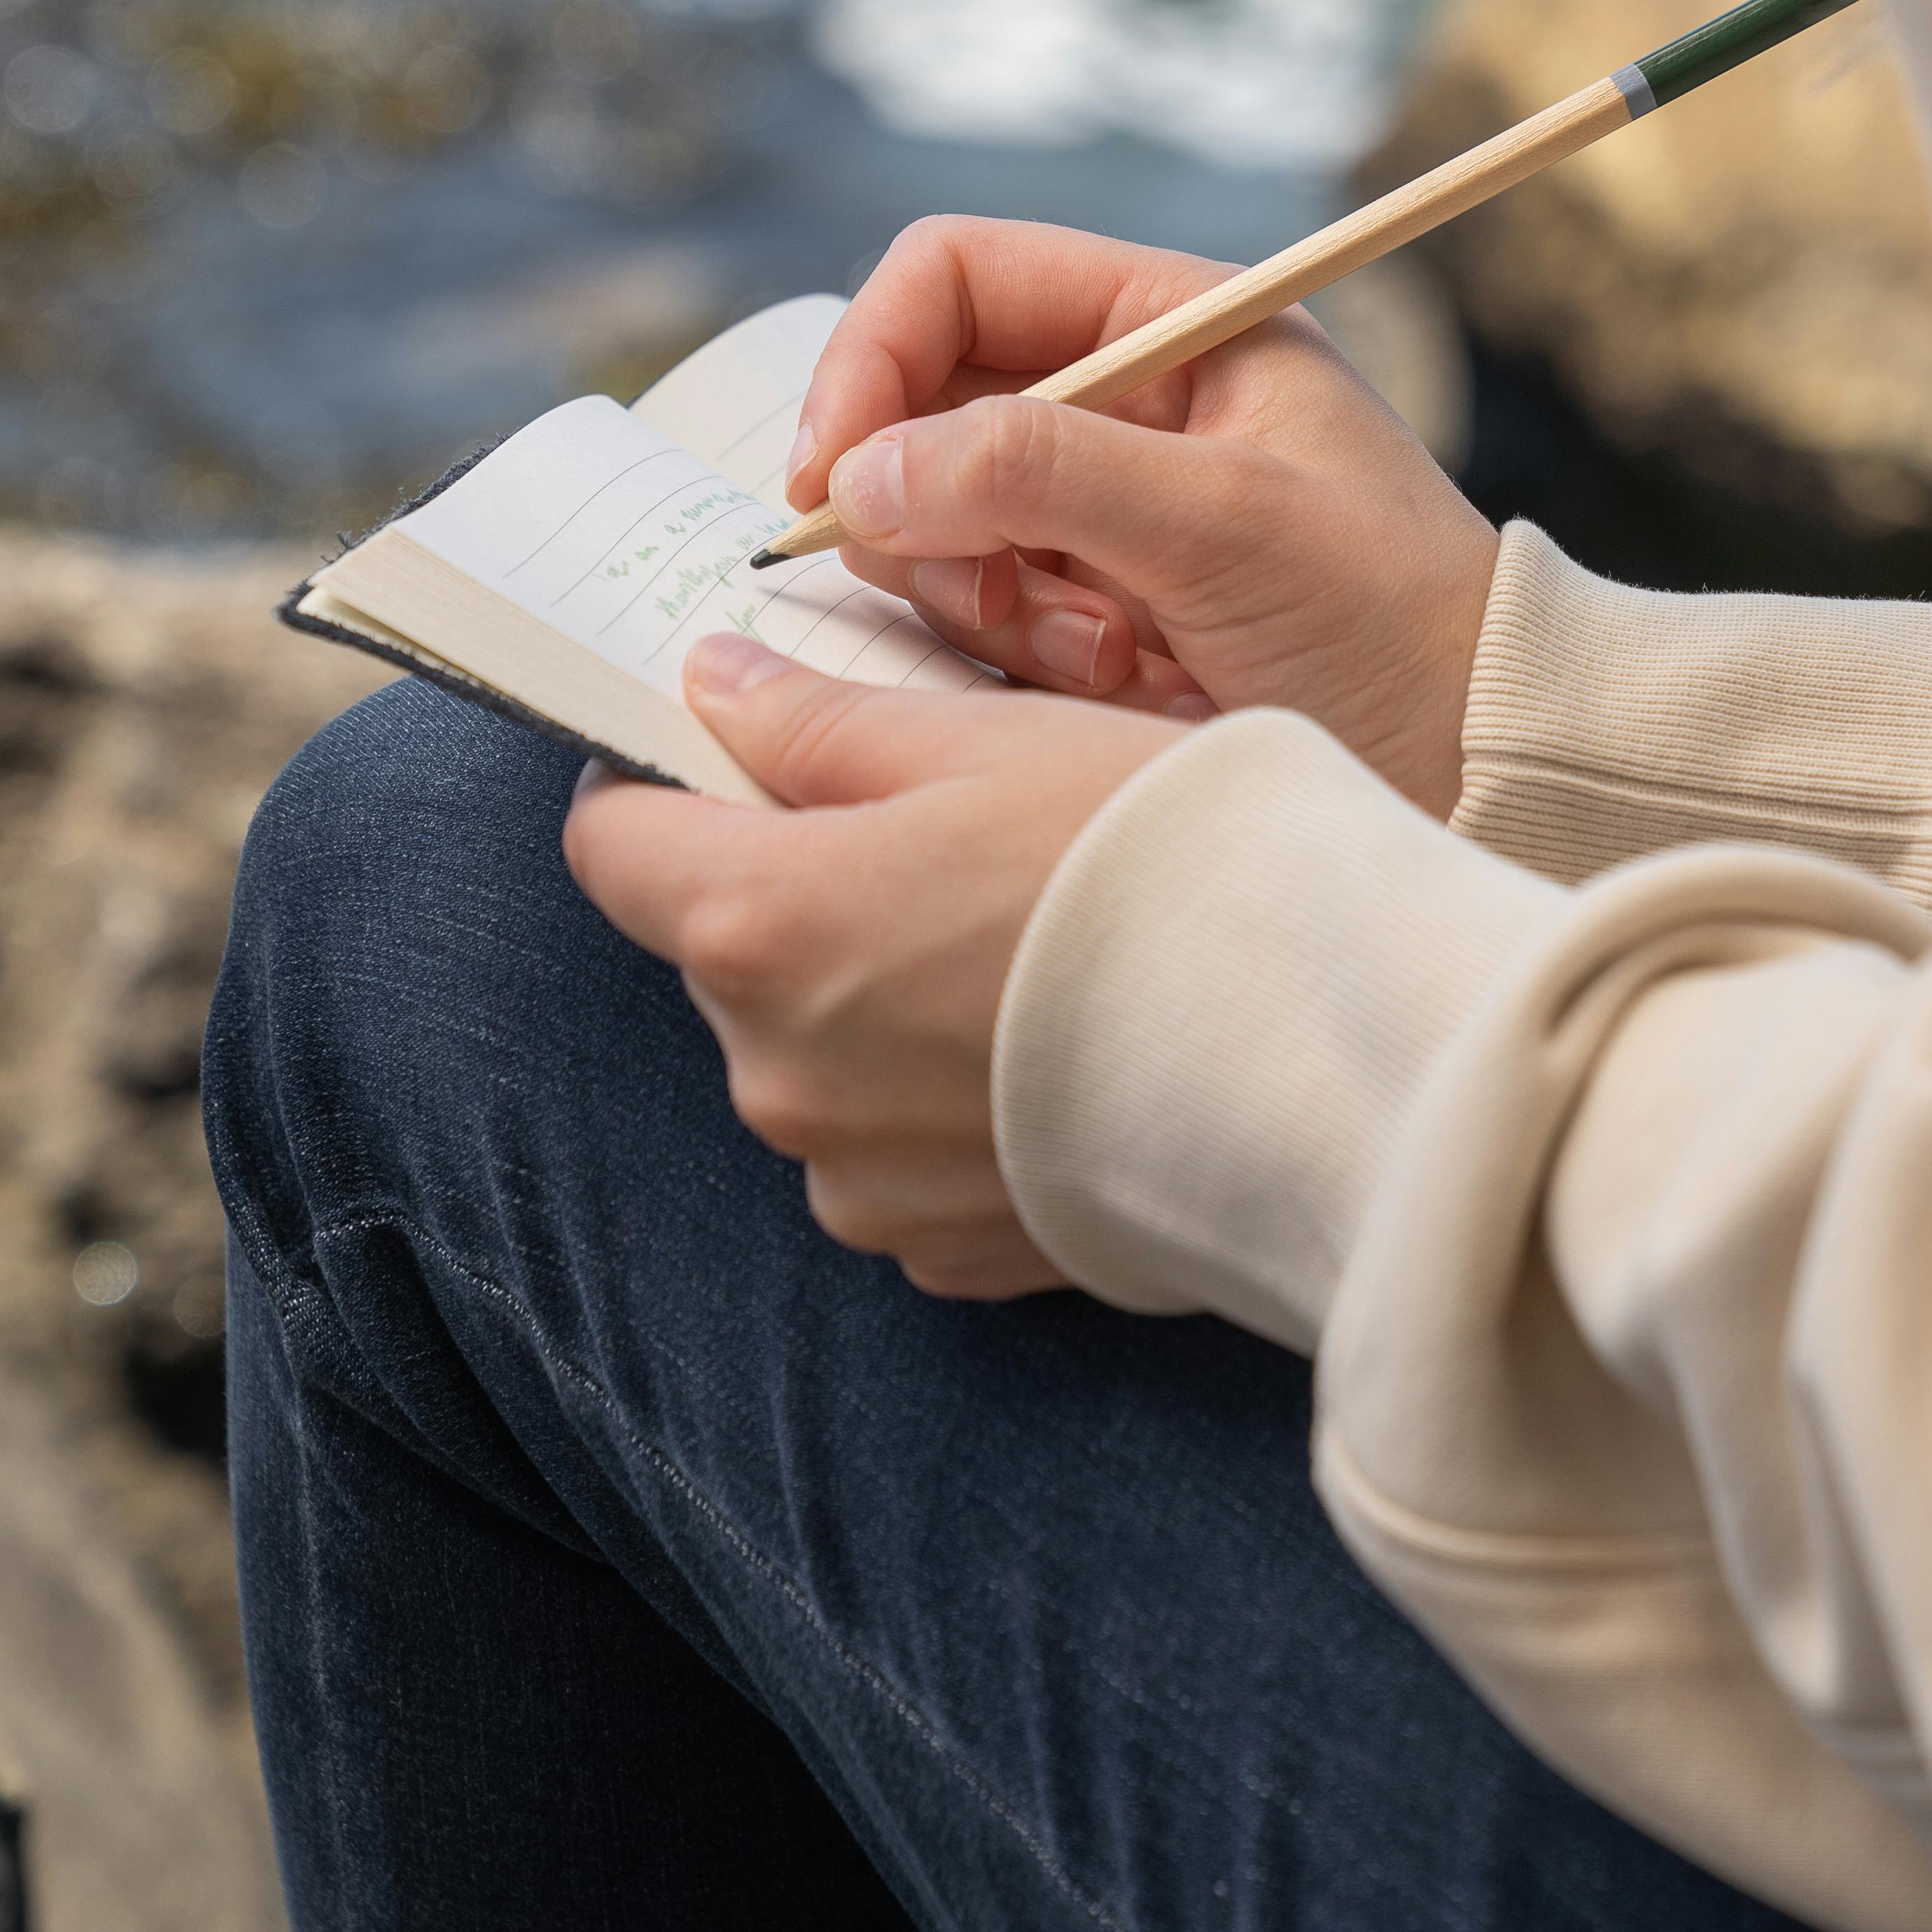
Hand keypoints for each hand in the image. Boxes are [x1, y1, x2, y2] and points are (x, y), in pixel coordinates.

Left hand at [565, 636, 1184, 1295]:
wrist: (1318, 1048)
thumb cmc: (1155, 860)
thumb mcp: (983, 738)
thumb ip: (817, 719)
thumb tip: (713, 684)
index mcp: (764, 923)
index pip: (612, 847)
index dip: (652, 781)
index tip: (719, 747)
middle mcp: (779, 1074)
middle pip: (722, 950)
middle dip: (792, 883)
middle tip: (932, 828)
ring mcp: (855, 1179)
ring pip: (809, 1055)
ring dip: (868, 995)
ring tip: (1014, 941)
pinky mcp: (938, 1246)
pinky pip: (890, 1150)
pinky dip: (940, 1094)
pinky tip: (1046, 1039)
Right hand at [784, 217, 1497, 817]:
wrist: (1476, 760)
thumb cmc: (1392, 616)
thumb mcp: (1225, 521)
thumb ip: (1040, 474)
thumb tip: (863, 473)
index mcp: (1169, 320)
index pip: (951, 279)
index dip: (873, 360)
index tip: (833, 475)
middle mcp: (1119, 397)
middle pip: (918, 404)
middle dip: (926, 506)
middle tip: (993, 593)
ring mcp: (1096, 505)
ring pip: (929, 518)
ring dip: (985, 594)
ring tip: (1104, 653)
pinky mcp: (1087, 604)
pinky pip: (978, 607)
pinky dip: (1025, 654)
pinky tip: (1128, 683)